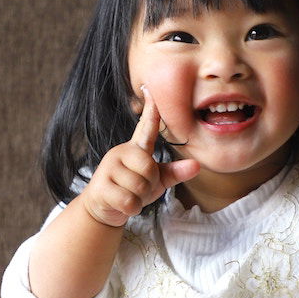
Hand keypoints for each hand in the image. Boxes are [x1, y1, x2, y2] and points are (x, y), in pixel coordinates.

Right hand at [78, 86, 198, 227]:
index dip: (150, 110)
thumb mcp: (156, 181)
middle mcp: (121, 152)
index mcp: (136, 148)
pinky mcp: (100, 186)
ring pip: (139, 186)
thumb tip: (197, 165)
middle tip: (138, 188)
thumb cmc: (132, 190)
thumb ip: (175, 172)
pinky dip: (131, 208)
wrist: (103, 209)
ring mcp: (108, 168)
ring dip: (139, 198)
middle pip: (149, 168)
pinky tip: (122, 205)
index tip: (149, 88)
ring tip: (129, 195)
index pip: (145, 127)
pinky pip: (128, 200)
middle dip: (149, 185)